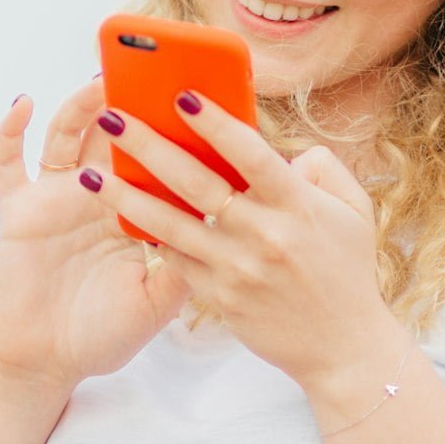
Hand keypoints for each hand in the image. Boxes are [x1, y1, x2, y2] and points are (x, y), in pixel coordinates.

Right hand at [0, 79, 194, 392]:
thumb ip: (185, 263)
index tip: (204, 95)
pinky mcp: (21, 210)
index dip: (179, 130)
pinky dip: (10, 132)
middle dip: (134, 101)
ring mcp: (58, 199)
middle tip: (154, 66)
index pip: (161, 159)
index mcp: (138, 212)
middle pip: (118, 135)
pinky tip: (22, 103)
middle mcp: (99, 195)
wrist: (48, 364)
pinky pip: (9, 164)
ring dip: (82, 105)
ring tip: (100, 82)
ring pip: (69, 136)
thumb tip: (222, 227)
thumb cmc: (104, 334)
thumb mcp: (158, 301)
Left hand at [78, 91, 387, 385]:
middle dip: (149, 146)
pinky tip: (120, 215)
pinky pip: (177, 260)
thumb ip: (322, 170)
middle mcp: (264, 235)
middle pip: (197, 183)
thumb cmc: (347, 272)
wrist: (343, 348)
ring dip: (128, 197)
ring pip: (172, 225)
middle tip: (111, 116)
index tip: (181, 95)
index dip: (214, 122)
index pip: (250, 153)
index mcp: (298, 206)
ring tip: (90, 175)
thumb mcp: (353, 212)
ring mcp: (238, 269)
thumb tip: (287, 152)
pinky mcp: (220, 298)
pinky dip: (151, 236)